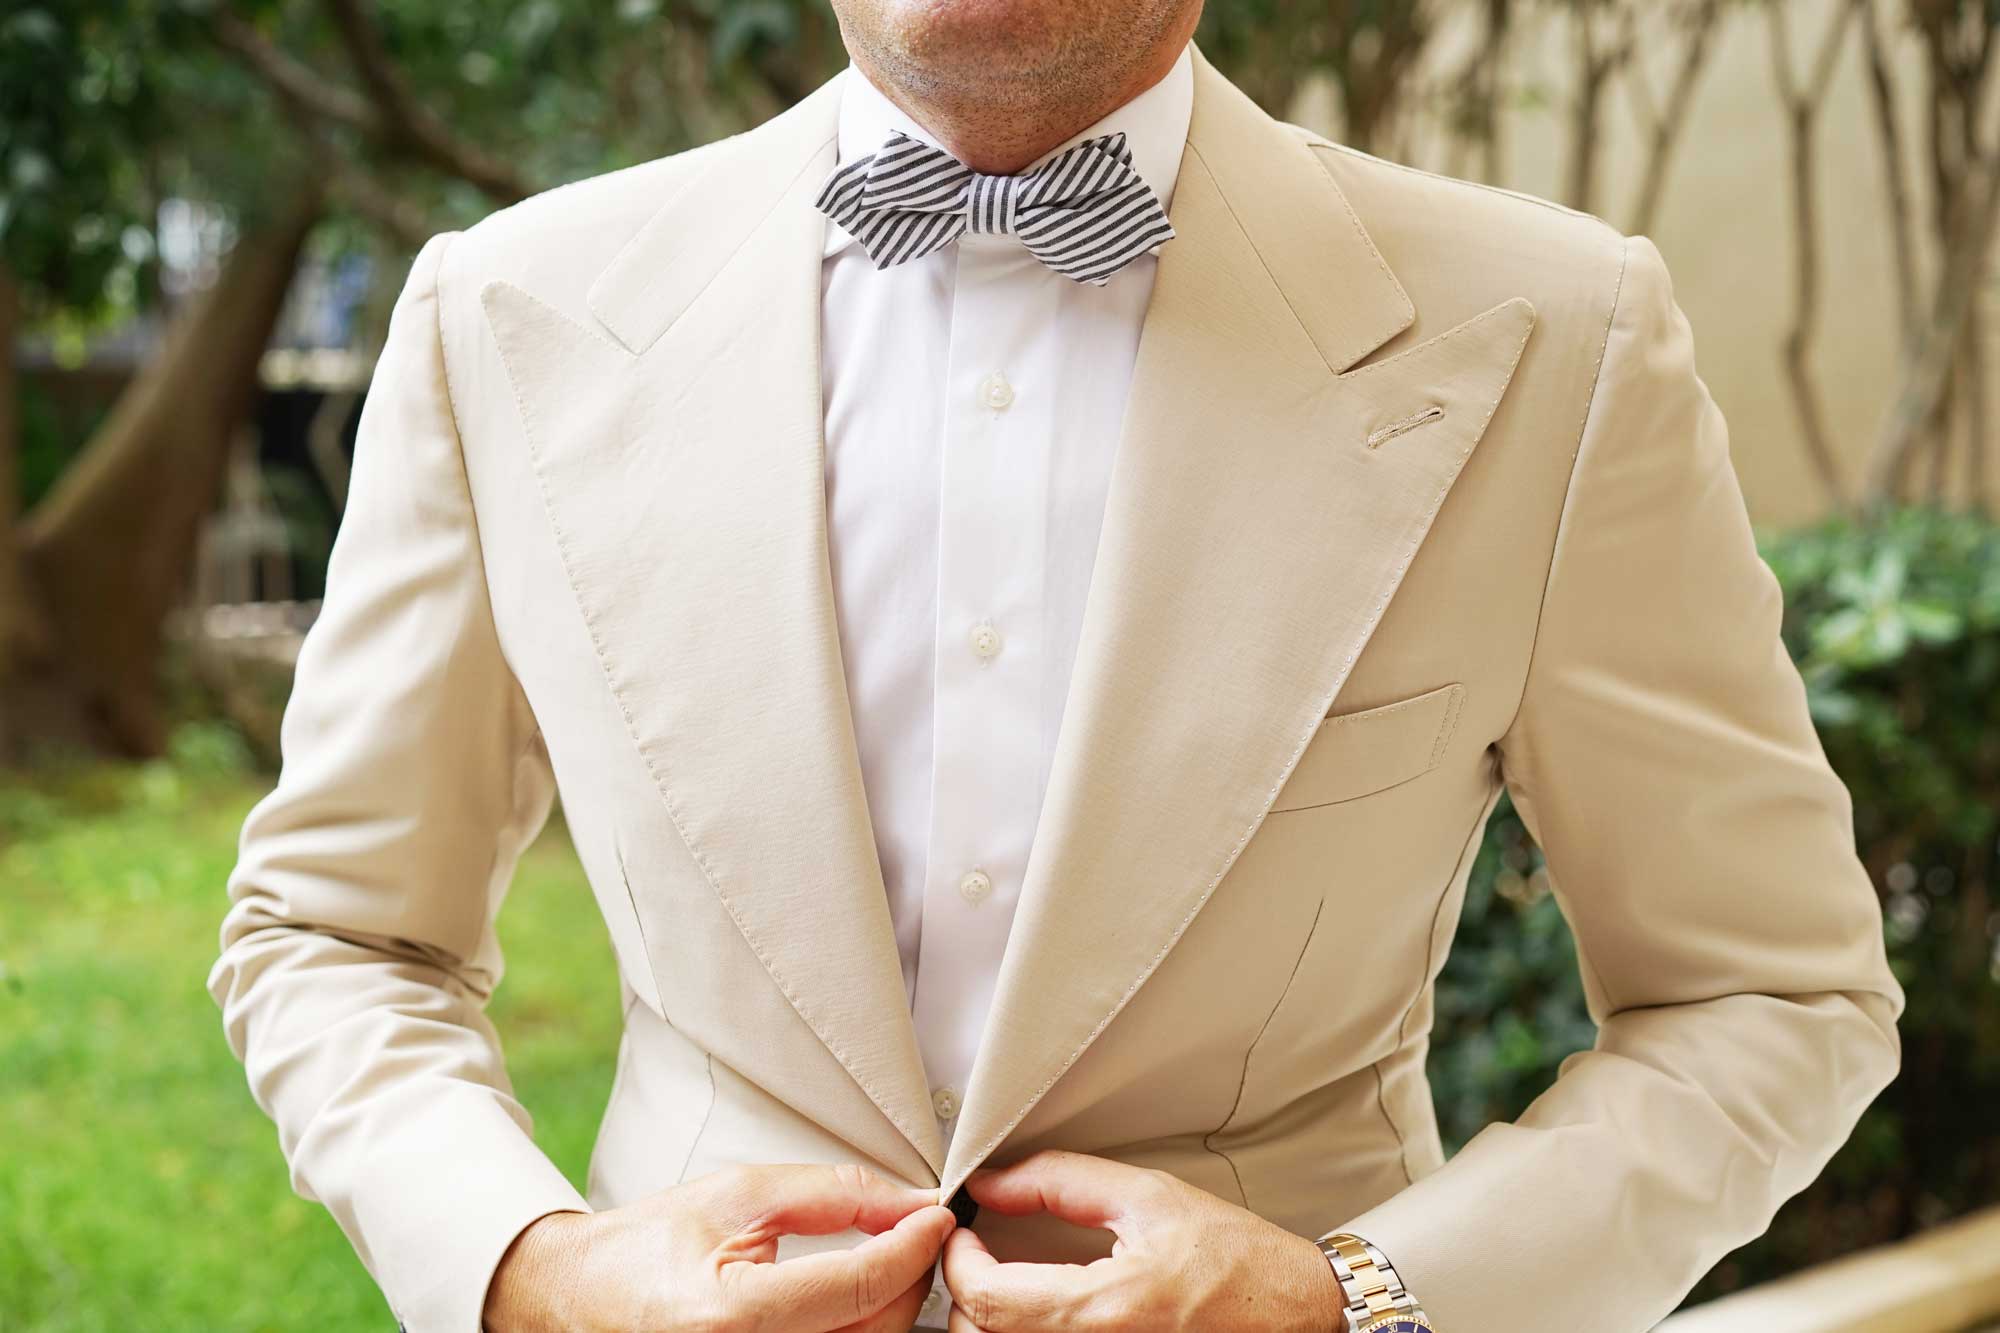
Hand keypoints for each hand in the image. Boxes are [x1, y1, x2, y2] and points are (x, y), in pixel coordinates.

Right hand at [484, 1162, 955, 1332]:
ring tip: (886, 1261)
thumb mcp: (741, 1194)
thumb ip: (832, 1194)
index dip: (912, 1245)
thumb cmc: (650, 1246)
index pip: (860, 1286)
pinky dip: (861, 1328)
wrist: (585, 1297)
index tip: (936, 1213)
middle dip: (909, 1276)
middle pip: (876, 1330)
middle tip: (914, 1230)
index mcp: (733, 1316)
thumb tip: (908, 1201)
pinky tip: (859, 1299)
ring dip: (891, 1307)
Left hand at [940, 1150, 1344, 1332]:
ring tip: (1003, 1274)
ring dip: (991, 1313)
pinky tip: (1037, 1301)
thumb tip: (993, 1181)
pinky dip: (1023, 1328)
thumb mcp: (1146, 1195)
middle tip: (976, 1249)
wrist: (1294, 1312)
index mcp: (1105, 1309)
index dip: (957, 1258)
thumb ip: (1058, 1181)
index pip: (985, 1299)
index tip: (962, 1228)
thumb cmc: (1237, 1259)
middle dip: (967, 1288)